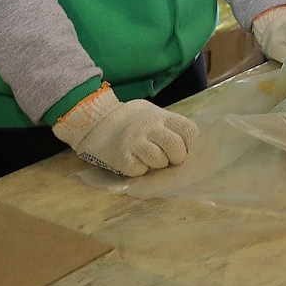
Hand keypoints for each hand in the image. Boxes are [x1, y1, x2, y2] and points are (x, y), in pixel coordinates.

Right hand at [52, 88, 197, 176]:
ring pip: (160, 161)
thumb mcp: (153, 114)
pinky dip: (141, 169)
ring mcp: (135, 143)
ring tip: (149, 159)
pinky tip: (135, 161)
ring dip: (158, 164)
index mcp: (161, 116)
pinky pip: (141, 170)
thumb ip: (169, 126)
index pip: (188, 130)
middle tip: (169, 158)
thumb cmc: (131, 121)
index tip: (181, 146)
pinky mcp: (122, 159)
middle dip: (176, 157)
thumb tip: (187, 143)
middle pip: (176, 147)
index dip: (188, 142)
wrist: (96, 122)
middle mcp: (149, 128)